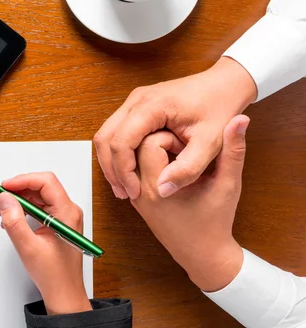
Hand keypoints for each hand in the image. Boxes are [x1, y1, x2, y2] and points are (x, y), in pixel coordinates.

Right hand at [0, 172, 91, 314]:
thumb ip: (14, 221)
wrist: (64, 293)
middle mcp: (68, 211)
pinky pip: (41, 207)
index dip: (23, 180)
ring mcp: (64, 217)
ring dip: (20, 200)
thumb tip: (5, 199)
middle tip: (1, 199)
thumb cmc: (53, 275)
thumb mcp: (28, 248)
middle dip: (19, 190)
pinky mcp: (59, 223)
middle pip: (42, 187)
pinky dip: (25, 209)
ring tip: (3, 212)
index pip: (46, 182)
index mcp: (67, 213)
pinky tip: (13, 219)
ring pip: (40, 196)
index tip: (5, 187)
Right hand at [94, 56, 256, 199]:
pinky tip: (130, 171)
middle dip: (111, 169)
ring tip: (125, 186)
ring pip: (106, 134)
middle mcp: (136, 100)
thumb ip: (188, 169)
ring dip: (111, 162)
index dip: (123, 171)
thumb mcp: (211, 144)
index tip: (135, 193)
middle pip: (105, 137)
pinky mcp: (136, 106)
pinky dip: (117, 153)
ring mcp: (133, 101)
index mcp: (152, 106)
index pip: (121, 142)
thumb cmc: (220, 109)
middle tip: (124, 193)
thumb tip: (162, 190)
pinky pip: (116, 131)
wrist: (224, 84)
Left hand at [131, 115, 248, 291]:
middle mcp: (140, 190)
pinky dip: (150, 162)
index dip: (173, 137)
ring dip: (154, 151)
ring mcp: (135, 195)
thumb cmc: (216, 221)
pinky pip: (134, 169)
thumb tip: (240, 119)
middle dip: (161, 140)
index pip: (152, 142)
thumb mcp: (229, 183)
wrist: (202, 254)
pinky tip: (172, 167)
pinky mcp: (136, 198)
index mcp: (159, 186)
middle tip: (184, 149)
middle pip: (137, 146)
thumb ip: (233, 150)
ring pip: (133, 156)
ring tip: (178, 159)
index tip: (190, 148)